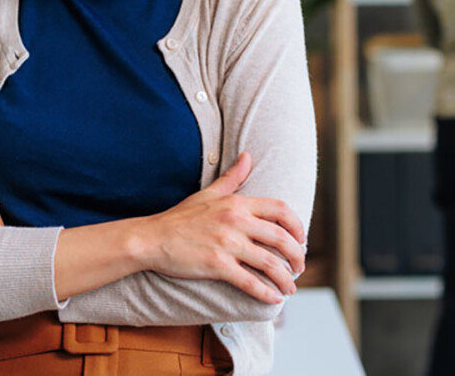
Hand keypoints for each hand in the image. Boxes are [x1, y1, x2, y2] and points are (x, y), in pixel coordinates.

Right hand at [134, 152, 305, 303]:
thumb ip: (232, 177)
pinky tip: (273, 298)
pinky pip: (249, 281)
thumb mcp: (209, 193)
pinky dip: (265, 292)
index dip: (297, 226)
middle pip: (281, 238)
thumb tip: (247, 156)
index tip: (301, 239)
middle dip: (297, 256)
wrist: (153, 238)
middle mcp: (236, 221)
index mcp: (237, 203)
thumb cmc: (181, 216)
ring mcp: (227, 244)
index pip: (280, 210)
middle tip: (300, 267)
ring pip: (269, 263)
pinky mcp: (217, 265)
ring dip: (286, 278)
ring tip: (290, 288)